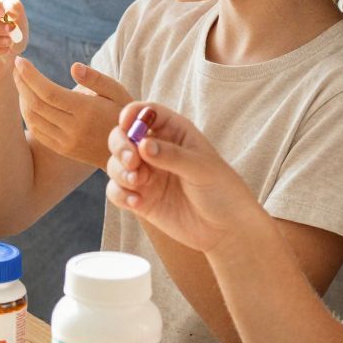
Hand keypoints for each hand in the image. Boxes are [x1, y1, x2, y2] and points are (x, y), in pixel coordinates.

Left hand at [14, 58, 129, 166]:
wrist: (130, 151)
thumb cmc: (124, 114)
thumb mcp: (118, 91)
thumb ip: (96, 78)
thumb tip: (73, 66)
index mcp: (86, 111)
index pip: (49, 92)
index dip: (30, 76)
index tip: (20, 60)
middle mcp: (73, 129)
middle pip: (36, 104)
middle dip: (22, 83)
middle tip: (16, 67)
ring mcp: (66, 142)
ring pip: (33, 119)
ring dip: (22, 98)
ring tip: (20, 81)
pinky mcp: (62, 149)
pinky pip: (37, 132)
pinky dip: (28, 115)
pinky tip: (27, 100)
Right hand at [105, 99, 259, 252]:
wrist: (227, 229)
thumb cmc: (222, 190)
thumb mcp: (201, 168)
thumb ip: (172, 156)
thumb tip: (143, 144)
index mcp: (174, 132)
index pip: (146, 113)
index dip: (132, 114)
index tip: (126, 124)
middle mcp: (156, 150)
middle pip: (123, 136)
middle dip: (120, 146)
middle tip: (132, 161)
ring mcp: (147, 175)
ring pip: (116, 164)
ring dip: (120, 172)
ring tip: (138, 184)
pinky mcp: (141, 198)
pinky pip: (116, 191)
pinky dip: (120, 194)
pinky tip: (137, 203)